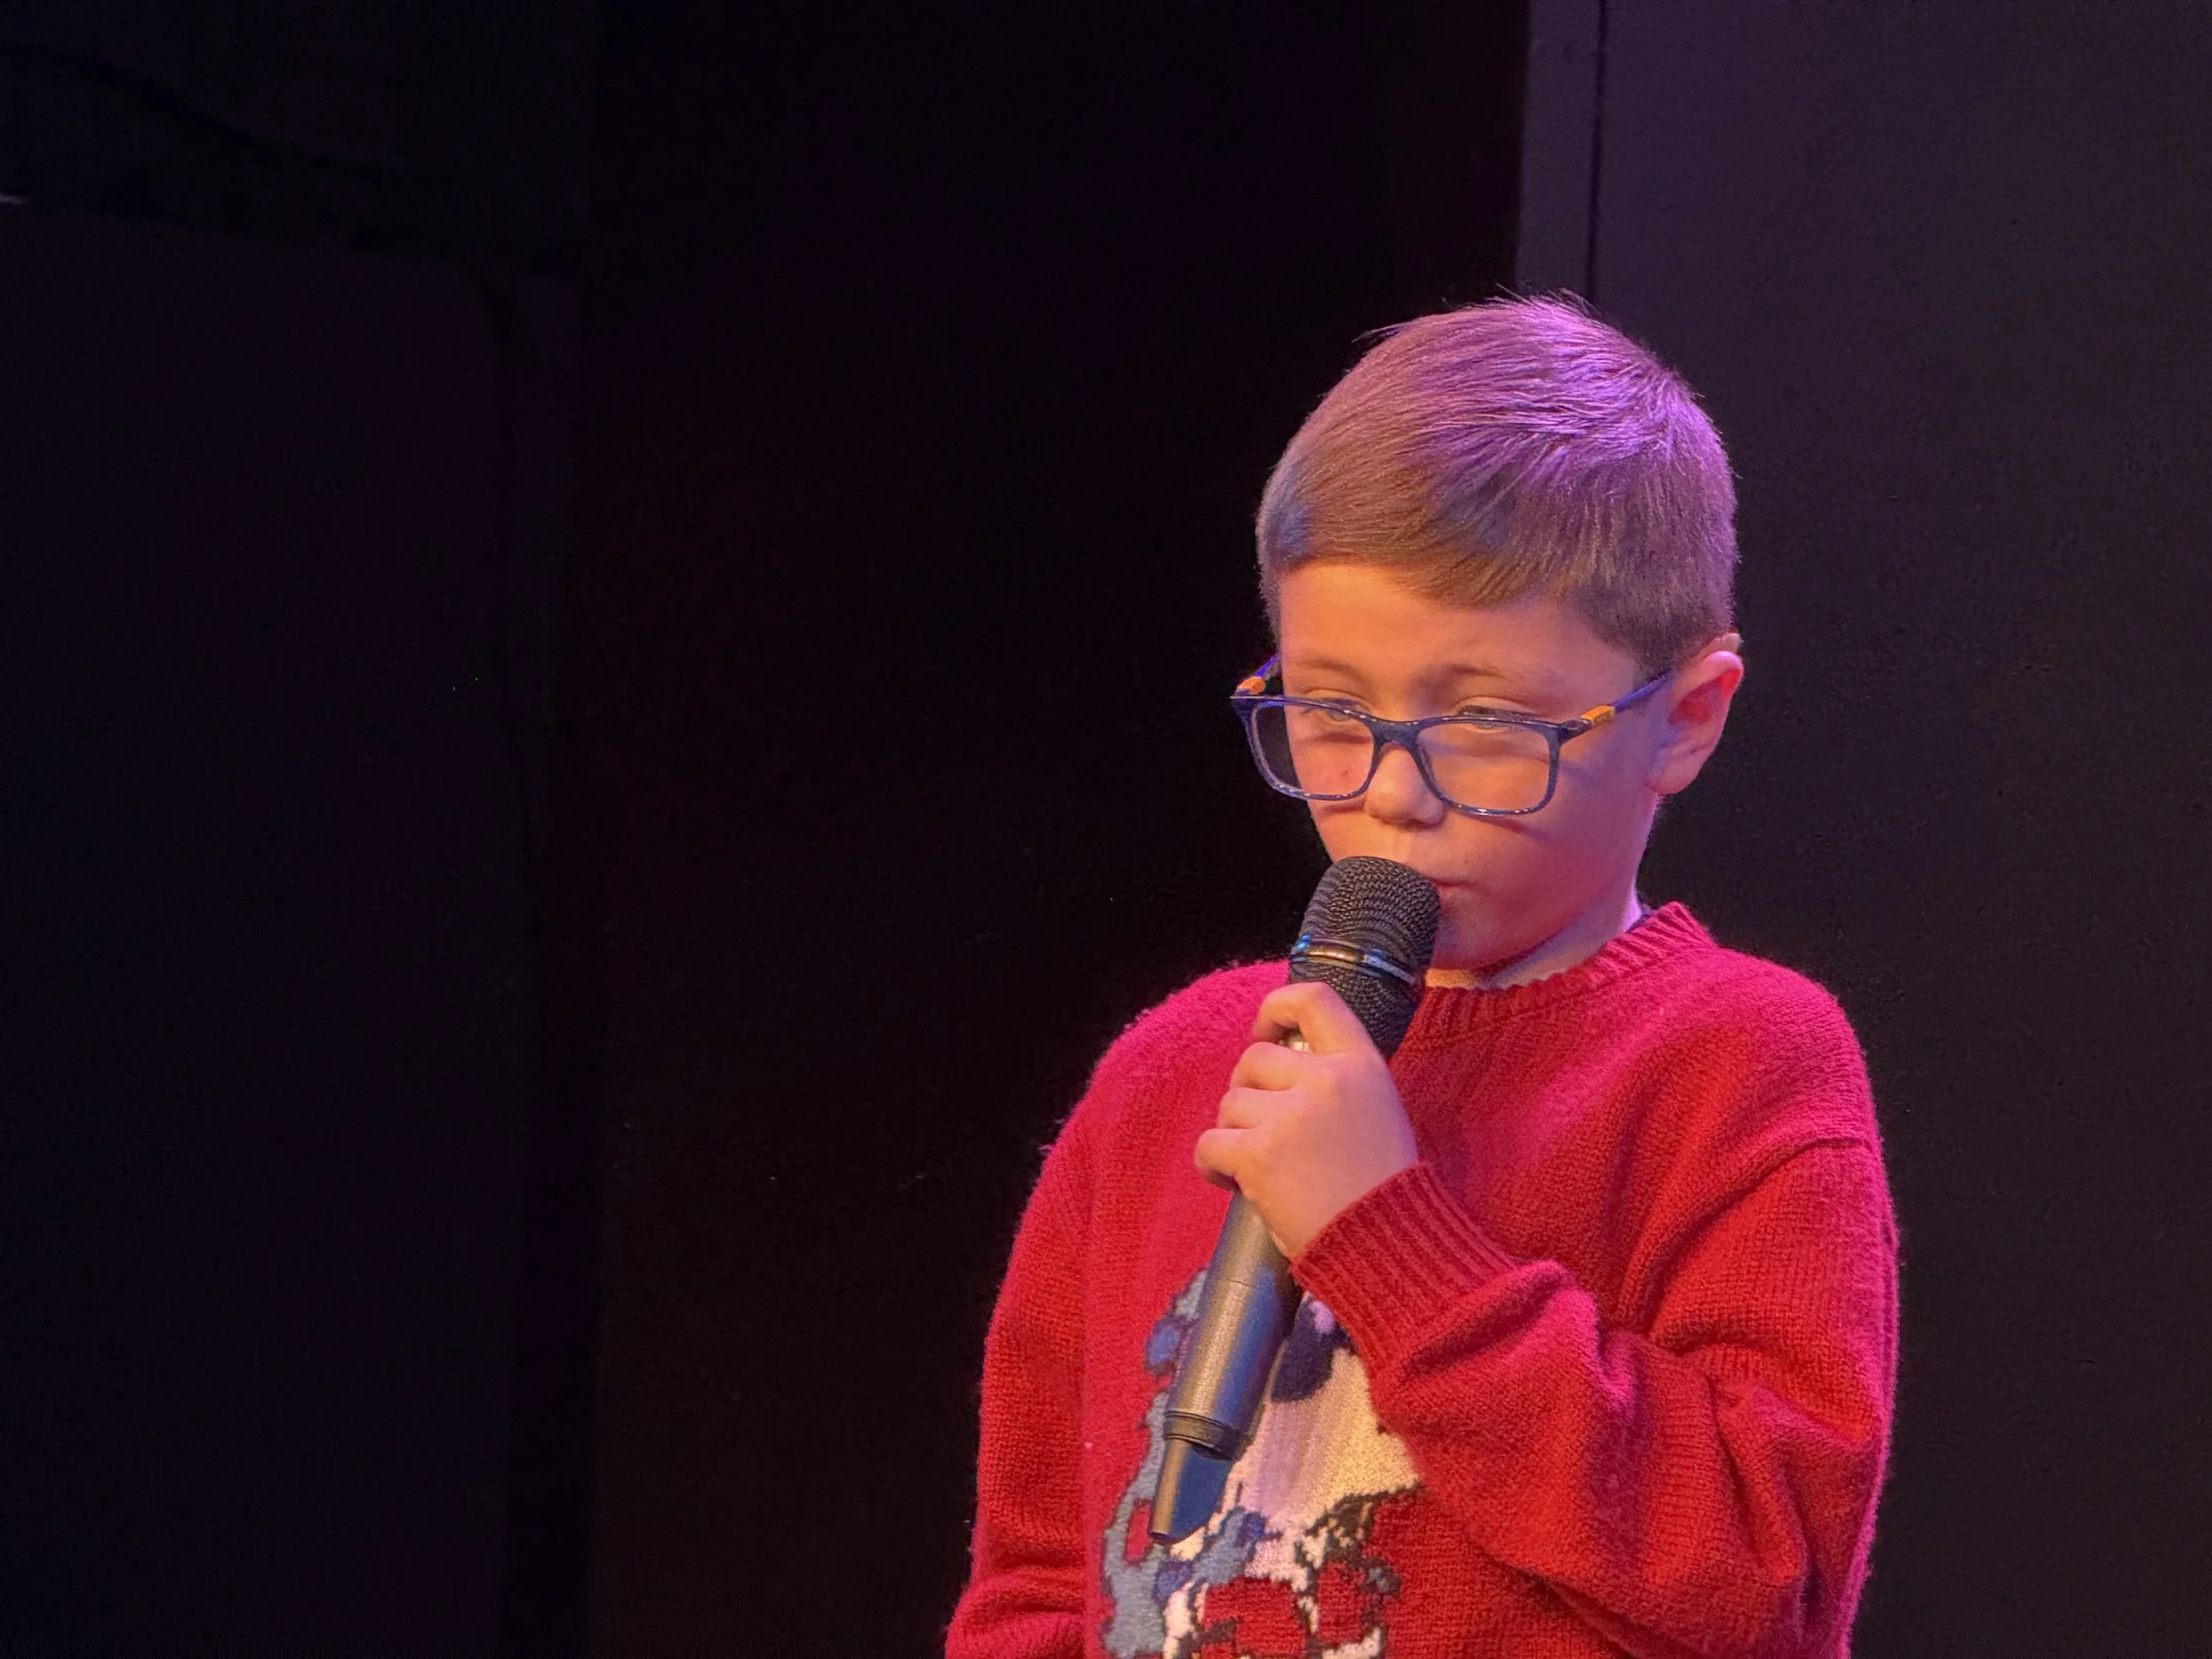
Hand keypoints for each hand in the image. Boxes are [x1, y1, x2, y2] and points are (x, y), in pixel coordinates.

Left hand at [1192, 980, 1418, 1257]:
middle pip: (1254, 1059)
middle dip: (1249, 1093)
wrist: (1387, 1246)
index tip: (1263, 1033)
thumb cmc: (1383, 1191)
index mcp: (1362, 1065)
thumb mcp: (1378, 1113)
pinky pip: (1209, 1143)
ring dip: (1235, 1133)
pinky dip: (1212, 1165)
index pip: (1314, 999)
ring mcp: (1289, 1116)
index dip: (1276, 1007)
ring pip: (1230, 1104)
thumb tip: (1277, 1071)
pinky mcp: (1258, 1155)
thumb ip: (1336, 1083)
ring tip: (1263, 1168)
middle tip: (1266, 1132)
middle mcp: (1325, 1080)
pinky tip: (1234, 1184)